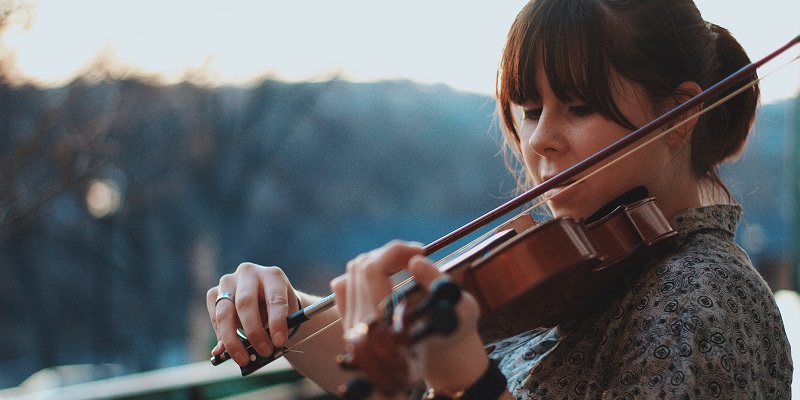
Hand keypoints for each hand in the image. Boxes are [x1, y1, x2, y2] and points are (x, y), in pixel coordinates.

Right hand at [206, 263, 299, 365]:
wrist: (264, 300)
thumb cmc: (277, 310)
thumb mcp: (283, 317)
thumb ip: (271, 331)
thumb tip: (249, 353)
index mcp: (273, 276)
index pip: (275, 299)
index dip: (277, 322)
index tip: (280, 343)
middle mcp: (249, 273)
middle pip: (245, 303)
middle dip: (254, 332)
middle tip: (263, 352)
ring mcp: (228, 281)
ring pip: (224, 312)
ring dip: (232, 339)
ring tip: (243, 358)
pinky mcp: (214, 292)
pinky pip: (214, 316)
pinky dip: (220, 335)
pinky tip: (227, 349)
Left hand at [330, 241, 488, 391]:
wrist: (430, 368)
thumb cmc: (448, 341)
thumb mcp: (456, 313)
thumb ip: (435, 282)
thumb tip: (415, 260)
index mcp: (381, 323)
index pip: (373, 269)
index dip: (396, 252)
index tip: (420, 251)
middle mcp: (358, 323)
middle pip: (362, 267)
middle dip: (390, 254)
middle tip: (414, 257)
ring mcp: (349, 324)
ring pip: (352, 273)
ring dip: (378, 260)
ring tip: (402, 264)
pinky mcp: (348, 323)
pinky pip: (344, 287)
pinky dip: (362, 274)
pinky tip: (383, 276)